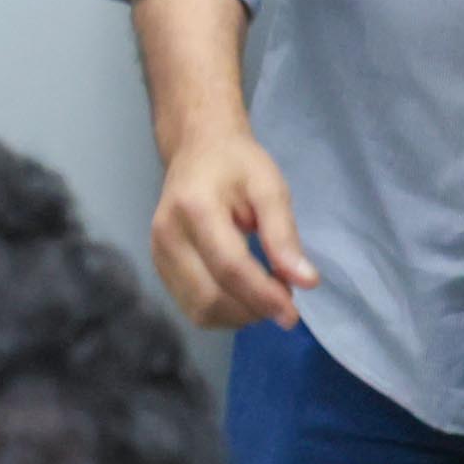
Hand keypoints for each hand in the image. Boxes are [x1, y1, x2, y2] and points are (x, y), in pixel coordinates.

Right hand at [145, 117, 318, 330]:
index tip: (292, 314)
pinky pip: (192, 307)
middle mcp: (168, 235)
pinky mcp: (158, 266)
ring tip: (264, 293)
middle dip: (252, 309)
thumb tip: (306, 282)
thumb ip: (283, 234)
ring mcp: (158, 253)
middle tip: (284, 297)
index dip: (262, 296)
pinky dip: (223, 311)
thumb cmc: (237, 164)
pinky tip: (243, 294)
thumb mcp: (269, 187)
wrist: (197, 149)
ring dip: (239, 315)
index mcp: (195, 208)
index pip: (229, 267)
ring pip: (199, 310)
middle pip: (210, 296)